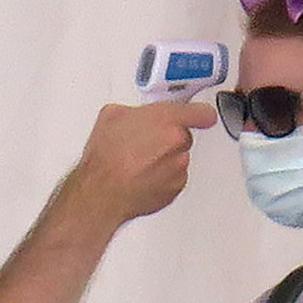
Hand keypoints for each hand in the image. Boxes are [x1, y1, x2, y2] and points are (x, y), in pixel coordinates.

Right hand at [72, 99, 215, 225]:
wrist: (102, 191)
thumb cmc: (106, 158)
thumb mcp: (112, 116)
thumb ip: (134, 111)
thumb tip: (134, 116)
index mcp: (166, 120)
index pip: (201, 113)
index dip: (200, 113)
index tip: (201, 115)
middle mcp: (177, 144)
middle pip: (183, 137)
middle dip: (168, 138)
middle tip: (146, 142)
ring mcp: (178, 167)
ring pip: (178, 158)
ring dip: (164, 159)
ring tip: (139, 162)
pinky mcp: (174, 189)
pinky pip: (174, 178)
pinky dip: (162, 177)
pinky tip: (142, 176)